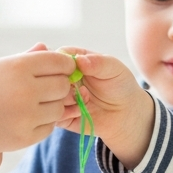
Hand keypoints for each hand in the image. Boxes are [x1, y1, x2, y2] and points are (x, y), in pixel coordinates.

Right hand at [0, 41, 77, 158]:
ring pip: (58, 108)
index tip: (59, 68)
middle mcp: (25, 90)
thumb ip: (23, 57)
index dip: (63, 64)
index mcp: (17, 66)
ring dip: (51, 105)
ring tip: (35, 103)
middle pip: (63, 85)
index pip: (59, 62)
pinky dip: (42, 123)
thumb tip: (46, 47)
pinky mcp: (24, 138)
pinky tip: (27, 117)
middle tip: (47, 87)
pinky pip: (48, 128)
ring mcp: (25, 116)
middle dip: (58, 85)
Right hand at [59, 51, 154, 168]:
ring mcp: (60, 97)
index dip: (59, 63)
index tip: (71, 70)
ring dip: (64, 99)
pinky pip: (52, 115)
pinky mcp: (60, 116)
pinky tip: (80, 112)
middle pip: (47, 77)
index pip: (55, 56)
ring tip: (85, 100)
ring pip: (48, 96)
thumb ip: (98, 63)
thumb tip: (80, 60)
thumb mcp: (114, 69)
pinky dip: (65, 113)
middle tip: (80, 87)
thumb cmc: (120, 85)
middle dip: (62, 83)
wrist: (126, 114)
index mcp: (73, 61)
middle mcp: (62, 78)